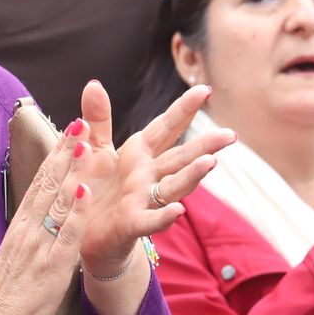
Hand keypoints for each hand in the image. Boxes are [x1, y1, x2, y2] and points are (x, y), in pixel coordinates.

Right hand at [0, 120, 92, 314]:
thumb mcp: (17, 256)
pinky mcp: (51, 267)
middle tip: (81, 123)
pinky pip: (66, 234)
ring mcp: (39, 246)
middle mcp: (28, 230)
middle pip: (48, 183)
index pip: (40, 183)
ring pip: (58, 201)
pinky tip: (85, 191)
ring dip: (73, 170)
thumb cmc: (6, 297)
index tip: (68, 132)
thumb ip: (32, 235)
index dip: (55, 157)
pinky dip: (76, 211)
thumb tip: (47, 217)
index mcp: (20, 227)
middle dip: (66, 152)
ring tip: (86, 142)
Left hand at [75, 80, 234, 278]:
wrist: (82, 232)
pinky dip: (164, 217)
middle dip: (205, 145)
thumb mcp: (92, 149)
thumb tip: (94, 83)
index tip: (205, 89)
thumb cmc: (93, 187)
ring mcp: (144, 200)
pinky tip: (179, 212)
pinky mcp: (131, 224)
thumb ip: (97, 118)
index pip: (166, 127)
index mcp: (140, 154)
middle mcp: (148, 176)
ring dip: (192, 175)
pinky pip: (150, 221)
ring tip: (211, 162)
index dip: (184, 109)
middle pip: (181, 157)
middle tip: (231, 134)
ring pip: (173, 186)